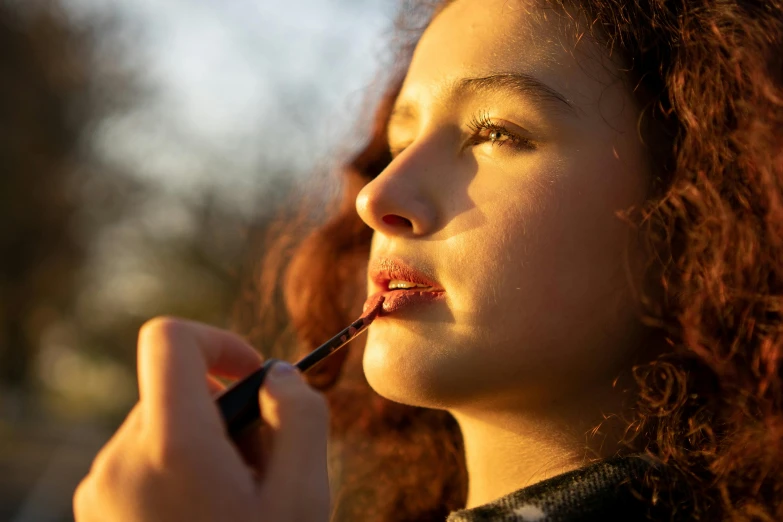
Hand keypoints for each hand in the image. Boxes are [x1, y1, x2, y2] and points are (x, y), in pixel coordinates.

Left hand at [73, 317, 330, 521]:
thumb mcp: (305, 494)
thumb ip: (301, 414)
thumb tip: (278, 375)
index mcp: (170, 447)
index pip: (170, 340)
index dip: (219, 341)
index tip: (255, 377)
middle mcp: (119, 461)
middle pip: (175, 388)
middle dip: (227, 411)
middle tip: (264, 466)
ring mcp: (100, 489)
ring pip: (162, 426)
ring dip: (207, 444)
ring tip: (239, 500)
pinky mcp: (96, 511)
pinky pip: (142, 460)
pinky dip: (181, 469)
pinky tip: (211, 514)